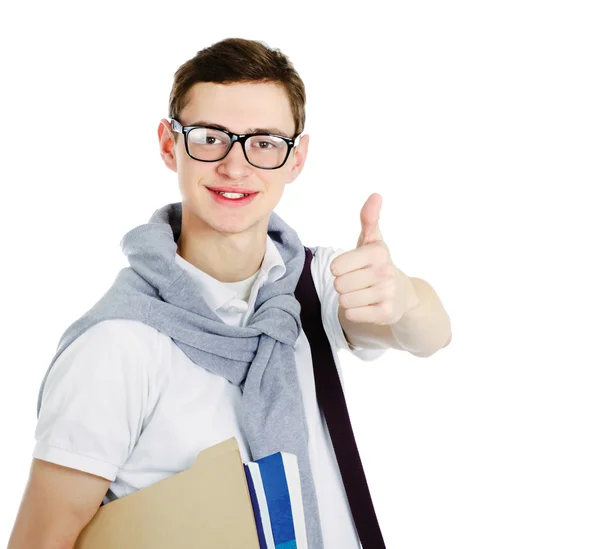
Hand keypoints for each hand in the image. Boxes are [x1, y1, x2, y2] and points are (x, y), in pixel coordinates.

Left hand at [330, 193, 412, 325]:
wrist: (403, 294)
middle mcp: (385, 272)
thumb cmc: (378, 264)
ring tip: (362, 293)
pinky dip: (354, 311)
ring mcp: (387, 294)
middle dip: (343, 285)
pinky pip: (352, 314)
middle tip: (357, 282)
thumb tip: (375, 195)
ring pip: (344, 301)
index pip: (336, 266)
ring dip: (348, 298)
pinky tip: (366, 305)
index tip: (351, 267)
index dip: (339, 268)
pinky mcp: (386, 314)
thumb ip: (369, 219)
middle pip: (339, 285)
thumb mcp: (373, 241)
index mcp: (378, 252)